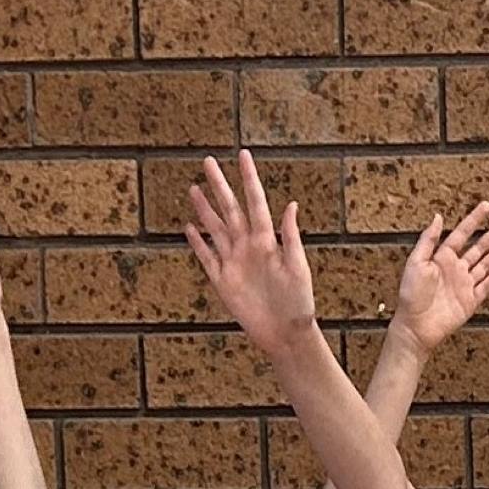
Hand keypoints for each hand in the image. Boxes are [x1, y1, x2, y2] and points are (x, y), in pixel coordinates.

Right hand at [180, 149, 315, 346]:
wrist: (286, 334)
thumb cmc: (299, 303)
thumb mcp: (298, 268)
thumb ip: (291, 237)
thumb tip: (291, 205)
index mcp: (267, 241)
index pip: (255, 202)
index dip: (248, 178)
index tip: (243, 155)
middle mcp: (248, 247)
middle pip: (229, 209)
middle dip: (219, 185)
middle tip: (207, 161)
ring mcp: (233, 262)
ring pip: (215, 228)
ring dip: (204, 209)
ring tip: (193, 188)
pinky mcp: (223, 281)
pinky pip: (207, 258)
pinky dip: (198, 243)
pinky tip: (190, 228)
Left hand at [393, 199, 488, 355]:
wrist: (416, 326)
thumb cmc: (411, 295)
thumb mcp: (416, 262)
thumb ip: (428, 240)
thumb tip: (437, 217)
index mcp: (442, 257)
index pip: (462, 234)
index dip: (474, 220)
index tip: (487, 207)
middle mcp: (456, 269)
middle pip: (479, 248)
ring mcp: (465, 285)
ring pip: (486, 264)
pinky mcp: (471, 301)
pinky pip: (487, 286)